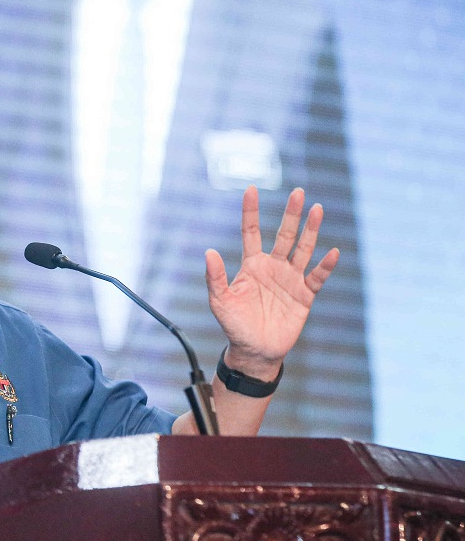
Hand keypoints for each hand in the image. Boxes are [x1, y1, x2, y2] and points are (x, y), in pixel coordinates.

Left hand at [204, 185, 338, 380]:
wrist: (254, 351)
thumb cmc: (234, 325)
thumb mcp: (220, 302)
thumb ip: (214, 278)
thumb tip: (209, 252)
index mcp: (251, 265)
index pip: (251, 232)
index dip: (250, 211)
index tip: (250, 189)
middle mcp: (273, 267)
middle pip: (284, 235)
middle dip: (291, 214)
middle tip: (298, 192)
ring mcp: (290, 279)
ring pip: (303, 250)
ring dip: (310, 230)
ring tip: (317, 209)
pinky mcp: (304, 295)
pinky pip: (317, 277)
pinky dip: (325, 266)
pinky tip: (332, 252)